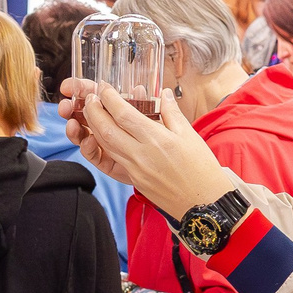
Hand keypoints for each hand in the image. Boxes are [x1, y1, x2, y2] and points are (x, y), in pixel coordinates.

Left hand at [63, 85, 235, 217]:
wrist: (203, 203)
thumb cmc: (201, 169)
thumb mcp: (189, 135)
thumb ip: (172, 112)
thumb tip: (163, 93)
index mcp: (157, 139)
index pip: (124, 115)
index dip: (110, 99)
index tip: (105, 88)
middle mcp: (141, 154)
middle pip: (107, 130)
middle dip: (93, 112)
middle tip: (90, 98)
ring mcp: (135, 169)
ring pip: (105, 146)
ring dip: (94, 128)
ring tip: (91, 114)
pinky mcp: (134, 179)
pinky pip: (113, 158)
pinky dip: (104, 144)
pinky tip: (103, 135)